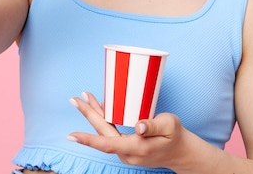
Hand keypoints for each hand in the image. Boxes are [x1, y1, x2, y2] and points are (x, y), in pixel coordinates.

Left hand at [68, 92, 187, 168]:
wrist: (181, 152)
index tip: (71, 135)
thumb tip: (138, 126)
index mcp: (137, 148)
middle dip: (88, 115)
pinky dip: (104, 119)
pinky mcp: (126, 148)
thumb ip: (154, 125)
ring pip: (105, 133)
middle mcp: (128, 154)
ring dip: (94, 115)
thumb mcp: (170, 125)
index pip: (107, 144)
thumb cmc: (176, 136)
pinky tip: (99, 107)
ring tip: (84, 98)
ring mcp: (126, 153)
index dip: (88, 140)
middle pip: (102, 134)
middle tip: (75, 99)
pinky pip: (110, 134)